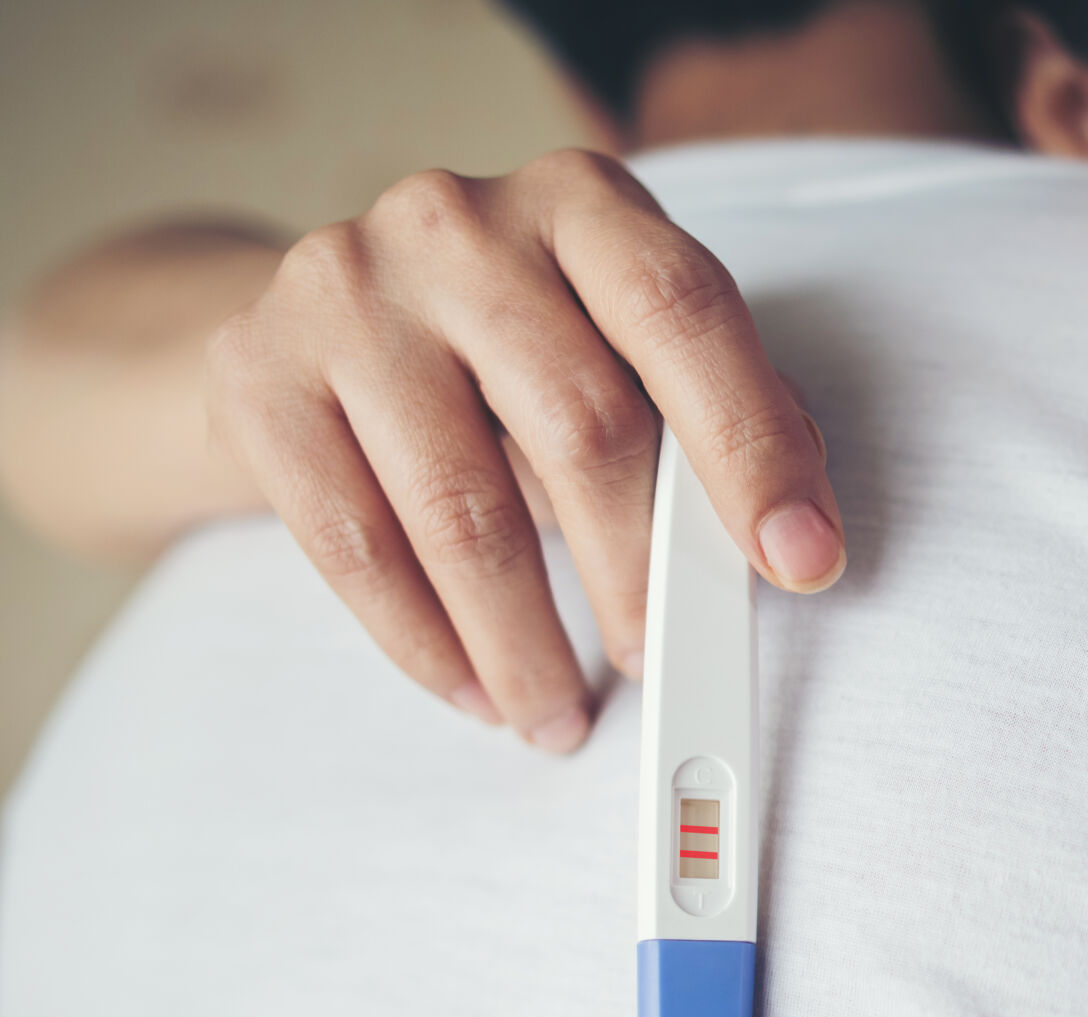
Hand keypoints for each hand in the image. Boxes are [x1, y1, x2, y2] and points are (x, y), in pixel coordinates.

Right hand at [204, 150, 843, 752]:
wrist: (327, 325)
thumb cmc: (516, 349)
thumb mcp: (629, 353)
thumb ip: (724, 417)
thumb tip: (799, 532)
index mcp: (581, 202)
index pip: (685, 315)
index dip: (752, 448)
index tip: (799, 562)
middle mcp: (456, 222)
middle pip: (580, 424)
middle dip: (639, 577)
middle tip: (660, 664)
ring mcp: (343, 290)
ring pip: (461, 506)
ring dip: (525, 641)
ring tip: (558, 712)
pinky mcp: (256, 372)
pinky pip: (353, 544)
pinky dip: (426, 642)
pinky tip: (473, 689)